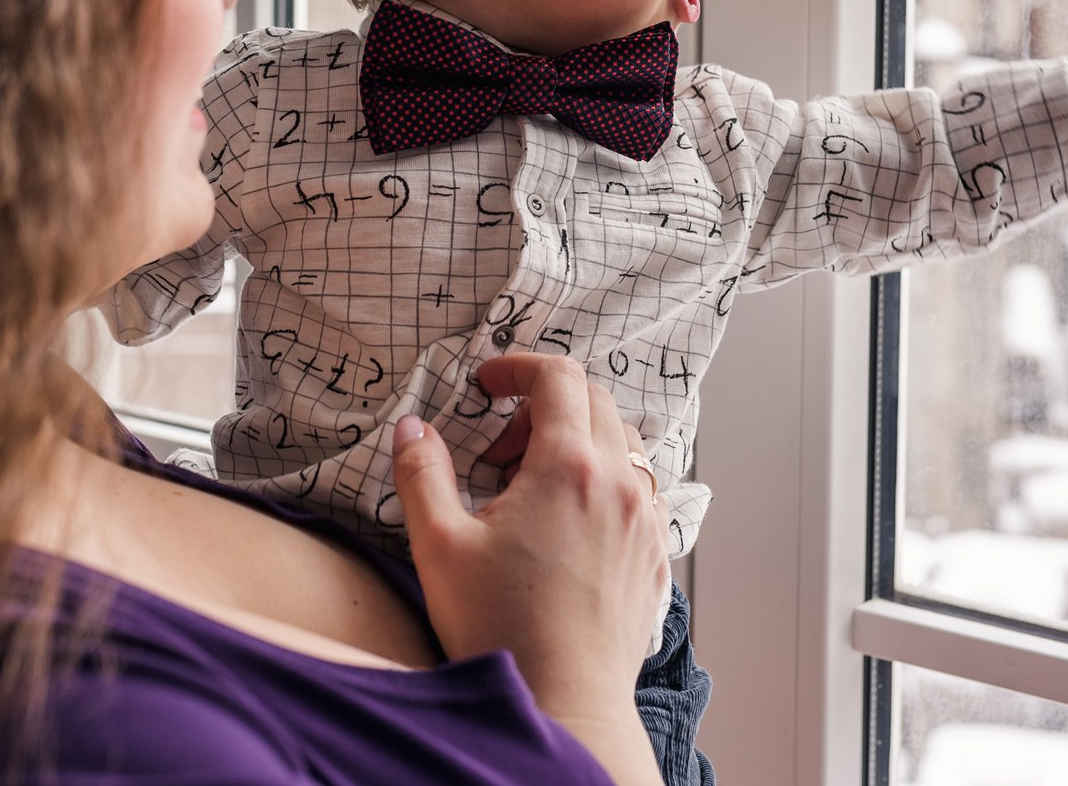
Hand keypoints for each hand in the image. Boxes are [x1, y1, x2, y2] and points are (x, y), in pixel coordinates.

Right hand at [393, 355, 668, 785]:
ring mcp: (645, 520)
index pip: (558, 376)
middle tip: (500, 450)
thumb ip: (422, 474)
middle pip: (595, 401)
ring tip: (531, 489)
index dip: (518, 367)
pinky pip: (641, 492)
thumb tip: (412, 429)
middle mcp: (618, 483)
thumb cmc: (499, 627)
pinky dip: (605, 484)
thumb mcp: (439, 545)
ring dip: (579, 444)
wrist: (564, 701)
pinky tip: (566, 525)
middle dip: (544, 406)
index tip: (485, 385)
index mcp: (567, 467)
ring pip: (624, 445)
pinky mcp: (655, 556)